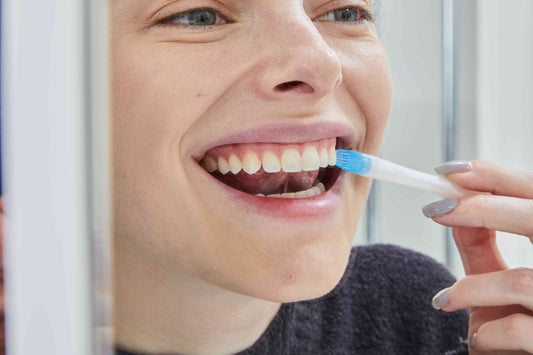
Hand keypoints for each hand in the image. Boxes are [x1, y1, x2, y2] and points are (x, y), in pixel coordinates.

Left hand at [422, 161, 532, 353]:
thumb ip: (482, 243)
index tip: (450, 172)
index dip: (497, 177)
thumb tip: (452, 199)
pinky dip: (486, 333)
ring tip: (447, 301)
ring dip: (471, 291)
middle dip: (484, 209)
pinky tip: (478, 340)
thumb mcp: (501, 280)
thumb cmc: (521, 323)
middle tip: (436, 209)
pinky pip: (519, 329)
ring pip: (521, 282)